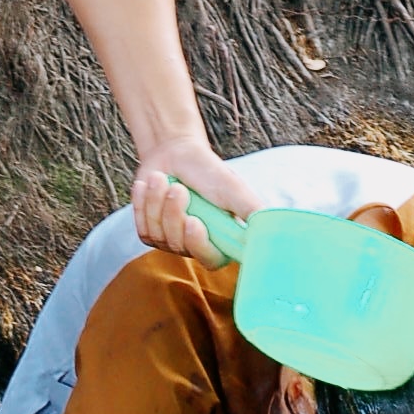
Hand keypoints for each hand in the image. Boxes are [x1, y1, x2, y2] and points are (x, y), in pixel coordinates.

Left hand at [131, 142, 260, 266]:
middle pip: (180, 246)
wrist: (175, 153)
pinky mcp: (151, 233)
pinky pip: (143, 229)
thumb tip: (270, 235)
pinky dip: (144, 204)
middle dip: (174, 214)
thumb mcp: (234, 189)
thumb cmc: (208, 171)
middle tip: (177, 187)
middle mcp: (196, 245)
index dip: (200, 245)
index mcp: (221, 239)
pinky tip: (150, 186)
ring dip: (157, 203)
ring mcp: (172, 242)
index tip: (193, 221)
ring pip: (159, 236)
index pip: (212, 260)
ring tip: (162, 179)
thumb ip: (254, 212)